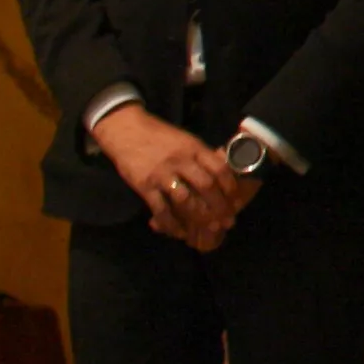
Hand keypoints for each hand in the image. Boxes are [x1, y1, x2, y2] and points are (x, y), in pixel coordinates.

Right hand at [96, 109, 249, 251]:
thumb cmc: (160, 136)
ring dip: (200, 217)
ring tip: (210, 229)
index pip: (219, 168)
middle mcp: (181, 161)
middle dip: (220, 206)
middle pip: (206, 186)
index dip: (230, 186)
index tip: (236, 200)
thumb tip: (223, 172)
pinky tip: (180, 232)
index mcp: (194, 148)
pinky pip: (161, 209)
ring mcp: (162, 174)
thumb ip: (202, 156)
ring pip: (185, 200)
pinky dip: (172, 224)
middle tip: (227, 221)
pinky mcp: (144, 186)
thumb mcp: (185, 140)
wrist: (126, 130)